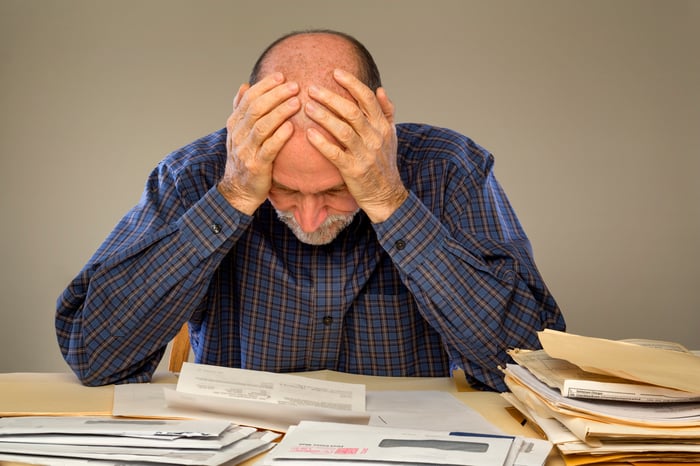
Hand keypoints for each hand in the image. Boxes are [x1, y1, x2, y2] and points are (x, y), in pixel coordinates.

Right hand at [218, 72, 300, 214]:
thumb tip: (244, 85)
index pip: (249, 98)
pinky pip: (268, 148)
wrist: (238, 190)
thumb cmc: (244, 158)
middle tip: (294, 86)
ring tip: (297, 102)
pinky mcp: (256, 166)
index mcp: (234, 124)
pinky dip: (280, 136)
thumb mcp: (238, 133)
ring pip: (262, 126)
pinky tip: (291, 127)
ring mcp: (246, 151)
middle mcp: (238, 135)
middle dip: (275, 95)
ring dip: (280, 112)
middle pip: (256, 109)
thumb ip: (241, 110)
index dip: (265, 86)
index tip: (281, 76)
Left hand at [304, 69, 408, 222]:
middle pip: (352, 111)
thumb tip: (380, 89)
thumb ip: (386, 112)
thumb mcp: (391, 136)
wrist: (386, 194)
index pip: (367, 98)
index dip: (351, 83)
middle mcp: (375, 137)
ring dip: (323, 117)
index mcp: (382, 126)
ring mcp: (364, 154)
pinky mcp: (353, 170)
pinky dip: (321, 143)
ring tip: (307, 107)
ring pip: (343, 130)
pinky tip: (308, 134)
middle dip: (330, 98)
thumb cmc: (384, 163)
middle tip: (312, 89)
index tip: (335, 72)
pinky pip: (335, 154)